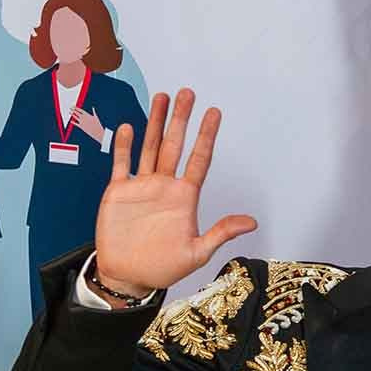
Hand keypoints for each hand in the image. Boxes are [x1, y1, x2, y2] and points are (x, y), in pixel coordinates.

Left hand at [71, 105, 104, 143]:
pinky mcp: (81, 126)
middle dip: (73, 110)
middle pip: (77, 112)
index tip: (73, 106)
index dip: (76, 108)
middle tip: (70, 108)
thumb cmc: (97, 124)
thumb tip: (93, 108)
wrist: (97, 131)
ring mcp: (81, 122)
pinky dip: (73, 122)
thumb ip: (94, 112)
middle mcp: (83, 118)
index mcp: (87, 115)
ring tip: (70, 112)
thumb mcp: (96, 117)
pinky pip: (76, 124)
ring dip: (72, 114)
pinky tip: (71, 121)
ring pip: (75, 117)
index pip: (80, 110)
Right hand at [92, 90, 256, 296]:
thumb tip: (252, 222)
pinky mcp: (119, 191)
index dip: (207, 136)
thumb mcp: (197, 253)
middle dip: (181, 119)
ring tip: (162, 98)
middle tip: (188, 94)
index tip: (214, 113)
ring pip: (150, 147)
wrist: (128, 277)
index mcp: (185, 198)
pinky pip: (121, 163)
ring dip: (155, 123)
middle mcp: (165, 186)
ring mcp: (142, 186)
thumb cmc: (162, 267)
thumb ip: (221, 233)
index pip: (199, 160)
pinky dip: (123, 146)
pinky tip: (129, 127)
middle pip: (175, 145)